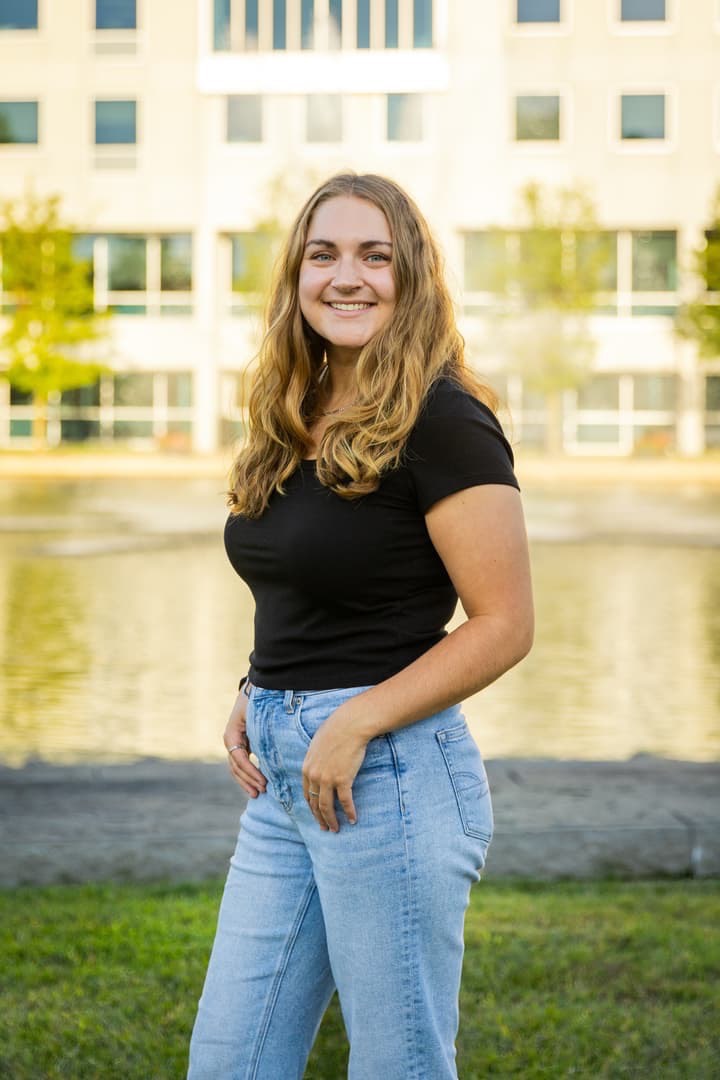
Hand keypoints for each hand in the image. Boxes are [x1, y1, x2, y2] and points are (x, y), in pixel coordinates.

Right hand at [223, 691, 266, 798]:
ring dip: (246, 781)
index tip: (264, 782)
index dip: (251, 772)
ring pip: (236, 768)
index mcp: (232, 734)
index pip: (239, 759)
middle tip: (262, 792)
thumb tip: (271, 752)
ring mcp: (234, 742)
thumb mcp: (259, 716)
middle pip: (236, 767)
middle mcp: (231, 740)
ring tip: (258, 793)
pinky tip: (256, 783)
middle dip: (248, 780)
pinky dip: (247, 774)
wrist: (257, 688)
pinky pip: (241, 763)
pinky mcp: (242, 743)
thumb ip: (261, 733)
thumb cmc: (259, 701)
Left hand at [301, 706, 368, 831]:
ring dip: (331, 820)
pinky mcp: (343, 780)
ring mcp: (328, 779)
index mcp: (307, 768)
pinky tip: (353, 819)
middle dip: (319, 818)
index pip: (307, 794)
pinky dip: (349, 812)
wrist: (349, 725)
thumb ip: (316, 758)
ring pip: (327, 806)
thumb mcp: (317, 744)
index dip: (312, 807)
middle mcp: (314, 776)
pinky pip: (345, 801)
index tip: (317, 815)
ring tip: (336, 829)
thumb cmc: (336, 730)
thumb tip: (319, 765)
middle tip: (325, 828)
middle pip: (315, 803)